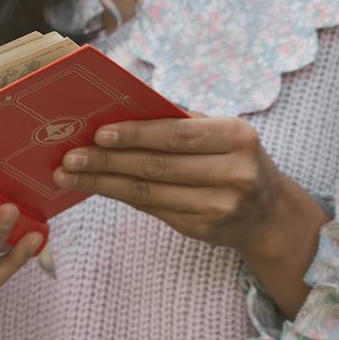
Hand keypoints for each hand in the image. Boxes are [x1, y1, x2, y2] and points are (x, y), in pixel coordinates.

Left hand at [50, 112, 311, 255]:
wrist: (269, 214)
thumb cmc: (234, 159)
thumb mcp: (222, 133)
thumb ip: (180, 122)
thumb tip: (121, 109)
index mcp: (237, 137)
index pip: (178, 135)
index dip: (137, 135)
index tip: (99, 133)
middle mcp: (234, 174)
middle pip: (158, 167)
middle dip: (108, 161)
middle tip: (70, 156)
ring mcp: (219, 206)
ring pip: (149, 193)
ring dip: (104, 183)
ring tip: (69, 175)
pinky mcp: (203, 230)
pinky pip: (153, 209)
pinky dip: (120, 196)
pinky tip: (96, 186)